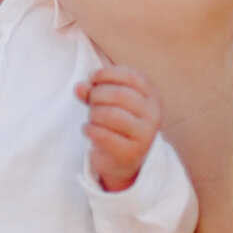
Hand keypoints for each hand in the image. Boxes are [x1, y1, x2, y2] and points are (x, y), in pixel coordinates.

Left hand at [74, 65, 161, 192]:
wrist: (122, 159)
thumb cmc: (115, 123)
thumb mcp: (107, 102)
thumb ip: (93, 91)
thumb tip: (79, 87)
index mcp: (152, 97)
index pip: (132, 76)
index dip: (108, 73)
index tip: (92, 79)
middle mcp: (153, 115)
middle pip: (121, 94)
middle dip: (97, 95)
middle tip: (90, 102)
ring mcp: (144, 135)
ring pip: (112, 115)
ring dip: (94, 113)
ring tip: (91, 117)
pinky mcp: (131, 153)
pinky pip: (104, 136)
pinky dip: (90, 129)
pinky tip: (88, 129)